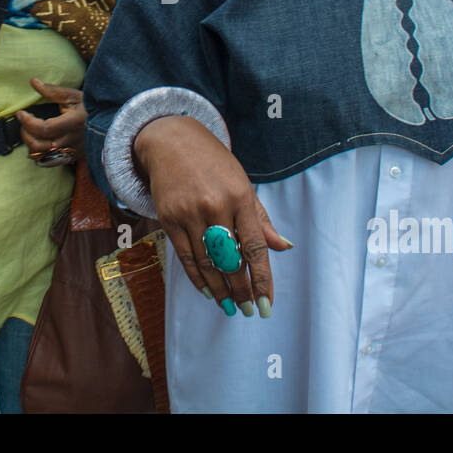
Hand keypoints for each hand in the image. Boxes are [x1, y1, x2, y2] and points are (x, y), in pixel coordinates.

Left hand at [17, 77, 84, 163]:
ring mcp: (72, 152)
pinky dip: (40, 156)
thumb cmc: (92, 107)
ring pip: (43, 157)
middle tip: (24, 123)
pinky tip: (39, 145)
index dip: (28, 122)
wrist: (111, 123)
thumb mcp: (74, 96)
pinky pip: (50, 163)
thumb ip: (53, 91)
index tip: (21, 113)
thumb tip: (33, 81)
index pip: (44, 128)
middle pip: (40, 146)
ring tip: (30, 133)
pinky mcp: (72, 158)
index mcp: (73, 123)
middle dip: (26, 135)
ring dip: (31, 146)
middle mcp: (72, 141)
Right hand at [133, 116, 290, 315]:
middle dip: (242, 290)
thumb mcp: (243, 184)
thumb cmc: (214, 164)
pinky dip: (197, 277)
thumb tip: (284, 246)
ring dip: (220, 290)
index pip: (254, 247)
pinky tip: (207, 290)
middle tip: (249, 311)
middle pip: (231, 260)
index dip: (262, 279)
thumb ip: (261, 219)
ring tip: (230, 307)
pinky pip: (186, 257)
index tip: (266, 304)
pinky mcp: (169, 218)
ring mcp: (190, 213)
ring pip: (207, 263)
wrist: (172, 141)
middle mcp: (215, 206)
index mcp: (240, 197)